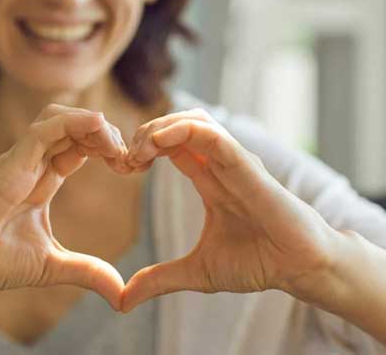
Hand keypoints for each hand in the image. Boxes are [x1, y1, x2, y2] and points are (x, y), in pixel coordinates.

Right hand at [0, 104, 129, 309]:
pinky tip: (98, 128)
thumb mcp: (52, 266)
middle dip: (106, 133)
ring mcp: (21, 160)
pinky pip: (44, 129)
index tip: (131, 167)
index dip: (107, 149)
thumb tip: (121, 294)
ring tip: (115, 145)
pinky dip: (73, 122)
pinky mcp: (11, 164)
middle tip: (129, 157)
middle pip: (74, 127)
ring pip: (59, 118)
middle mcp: (33, 164)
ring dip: (92, 123)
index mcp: (43, 180)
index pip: (80, 147)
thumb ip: (87, 272)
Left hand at [122, 109, 337, 310]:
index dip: (142, 149)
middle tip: (125, 158)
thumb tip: (124, 301)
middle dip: (145, 133)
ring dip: (159, 127)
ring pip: (194, 121)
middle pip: (178, 126)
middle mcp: (219, 166)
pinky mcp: (247, 168)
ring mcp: (234, 163)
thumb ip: (159, 279)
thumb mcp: (197, 272)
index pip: (171, 146)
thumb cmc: (258, 263)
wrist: (298, 270)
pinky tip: (157, 144)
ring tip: (139, 150)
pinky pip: (214, 137)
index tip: (122, 168)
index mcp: (208, 180)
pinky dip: (182, 131)